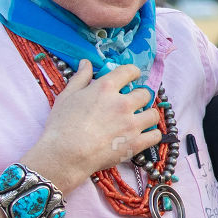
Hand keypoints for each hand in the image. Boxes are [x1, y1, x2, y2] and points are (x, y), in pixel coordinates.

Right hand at [22, 61, 159, 192]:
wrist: (65, 155)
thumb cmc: (61, 124)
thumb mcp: (66, 95)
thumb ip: (80, 78)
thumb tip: (86, 62)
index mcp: (106, 88)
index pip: (130, 71)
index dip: (133, 73)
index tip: (132, 78)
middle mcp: (123, 103)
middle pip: (145, 93)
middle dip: (141, 96)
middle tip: (134, 103)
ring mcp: (131, 124)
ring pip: (154, 114)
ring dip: (148, 115)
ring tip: (140, 119)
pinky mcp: (135, 144)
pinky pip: (155, 135)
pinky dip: (152, 135)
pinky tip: (144, 135)